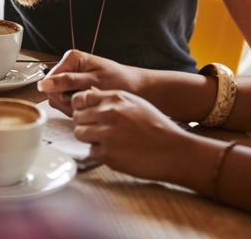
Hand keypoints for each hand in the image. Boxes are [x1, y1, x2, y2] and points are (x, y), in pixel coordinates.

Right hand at [38, 50, 141, 115]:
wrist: (134, 87)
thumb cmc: (119, 81)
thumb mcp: (93, 81)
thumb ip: (68, 82)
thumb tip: (44, 84)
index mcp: (71, 58)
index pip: (49, 83)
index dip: (61, 96)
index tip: (78, 99)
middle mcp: (68, 66)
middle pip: (52, 92)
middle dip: (68, 102)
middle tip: (87, 102)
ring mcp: (70, 77)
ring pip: (58, 99)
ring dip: (73, 106)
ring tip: (90, 102)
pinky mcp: (74, 87)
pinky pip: (66, 101)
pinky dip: (77, 107)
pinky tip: (89, 104)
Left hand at [71, 88, 192, 181]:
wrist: (173, 150)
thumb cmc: (157, 127)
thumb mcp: (135, 103)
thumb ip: (112, 100)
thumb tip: (90, 97)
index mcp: (116, 98)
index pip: (82, 97)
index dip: (82, 106)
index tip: (87, 113)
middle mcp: (108, 113)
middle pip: (78, 116)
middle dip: (86, 123)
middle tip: (99, 130)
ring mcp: (106, 133)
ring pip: (80, 133)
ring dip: (90, 138)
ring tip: (108, 141)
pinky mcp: (106, 154)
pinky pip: (91, 151)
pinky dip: (101, 153)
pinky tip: (117, 151)